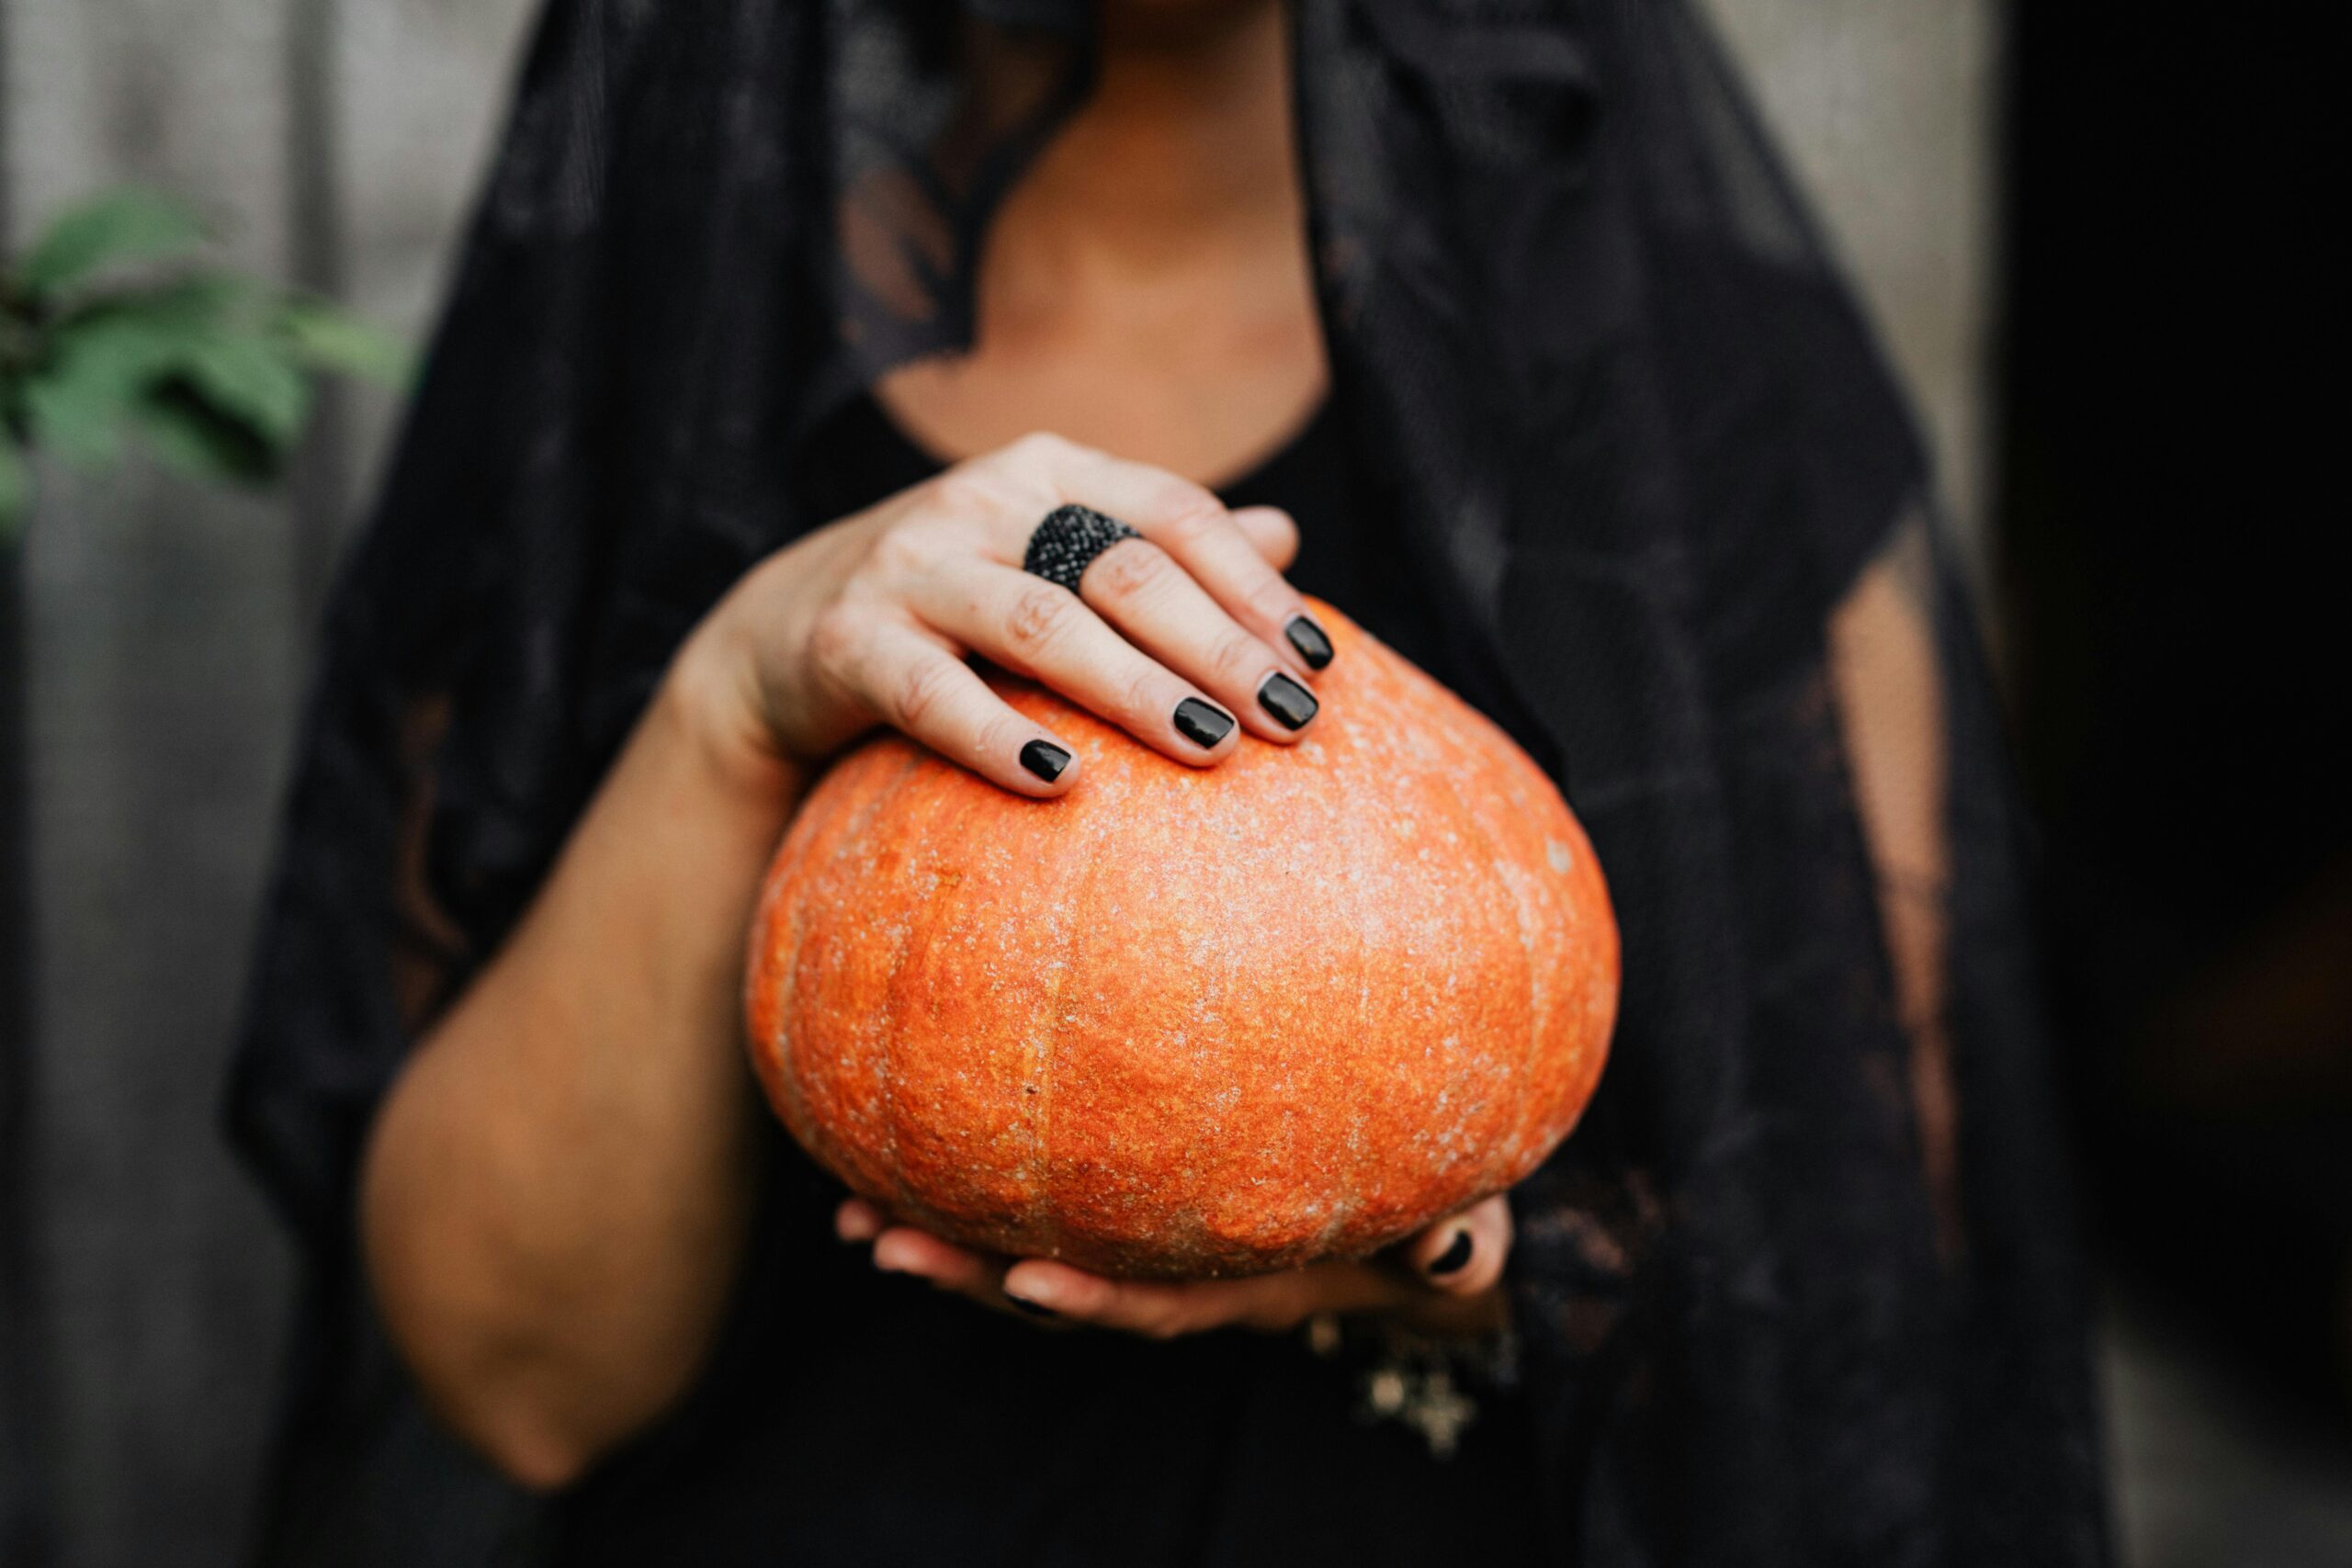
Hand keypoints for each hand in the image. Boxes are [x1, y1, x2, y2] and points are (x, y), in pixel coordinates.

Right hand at [670, 432, 1334, 792]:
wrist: (781, 636)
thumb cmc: (958, 602)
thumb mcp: (1055, 556)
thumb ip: (1158, 546)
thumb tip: (1286, 534)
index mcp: (1049, 471)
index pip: (1172, 515)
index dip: (1250, 585)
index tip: (1316, 662)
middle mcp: (982, 501)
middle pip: (1123, 568)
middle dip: (1218, 646)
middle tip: (1290, 718)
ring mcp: (910, 566)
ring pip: (1040, 622)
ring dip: (1133, 687)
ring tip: (1211, 747)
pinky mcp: (849, 640)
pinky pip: (931, 692)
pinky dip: (998, 735)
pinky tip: (1062, 781)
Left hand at [834, 1195, 1514, 1339]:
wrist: (1422, 1232)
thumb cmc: (1445, 1214)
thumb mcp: (1466, 1227)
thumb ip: (1459, 1238)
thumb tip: (1448, 1250)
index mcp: (1247, 1286)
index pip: (1159, 1301)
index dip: (1092, 1298)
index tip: (1022, 1279)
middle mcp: (1181, 1278)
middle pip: (1061, 1289)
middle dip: (968, 1275)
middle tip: (877, 1239)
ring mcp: (1150, 1246)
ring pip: (1030, 1255)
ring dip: (943, 1240)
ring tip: (849, 1213)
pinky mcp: (1131, 1207)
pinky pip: (1043, 1198)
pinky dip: (971, 1177)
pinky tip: (902, 1126)